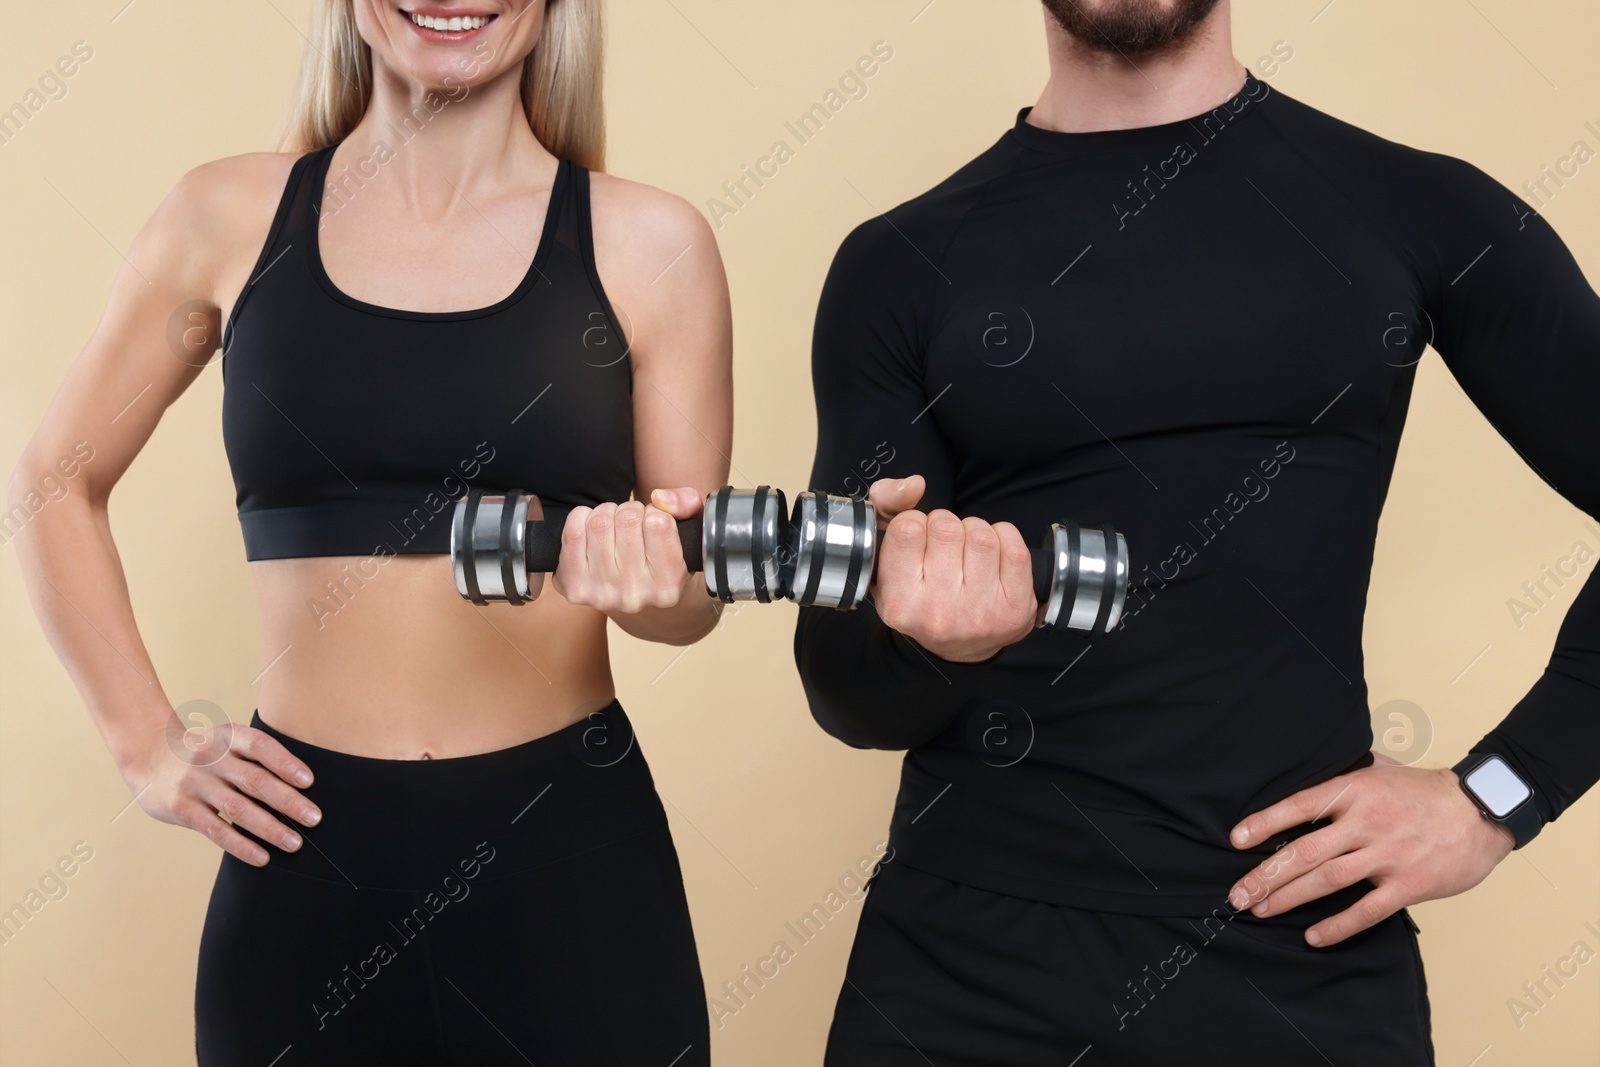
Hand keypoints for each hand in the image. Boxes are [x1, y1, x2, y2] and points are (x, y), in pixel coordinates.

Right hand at [121, 715, 321, 866]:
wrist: (148, 755)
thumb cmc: (203, 752)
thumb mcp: (226, 740)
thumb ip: (254, 757)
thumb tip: (301, 786)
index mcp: (228, 736)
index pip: (260, 746)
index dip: (285, 763)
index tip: (309, 781)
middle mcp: (212, 758)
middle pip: (255, 780)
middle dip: (288, 802)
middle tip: (314, 819)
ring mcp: (195, 784)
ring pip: (238, 809)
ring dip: (270, 828)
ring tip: (294, 843)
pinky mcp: (182, 808)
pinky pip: (216, 830)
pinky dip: (241, 845)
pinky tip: (262, 857)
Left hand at [552, 487, 701, 613]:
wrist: (639, 596)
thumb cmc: (664, 554)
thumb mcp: (690, 528)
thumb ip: (687, 504)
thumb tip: (659, 498)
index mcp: (669, 585)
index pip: (658, 523)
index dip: (655, 512)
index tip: (654, 523)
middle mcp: (636, 595)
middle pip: (627, 519)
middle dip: (630, 511)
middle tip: (632, 523)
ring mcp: (602, 594)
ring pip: (599, 522)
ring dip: (607, 514)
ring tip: (615, 527)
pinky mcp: (575, 588)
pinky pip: (572, 534)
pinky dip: (581, 519)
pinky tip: (591, 529)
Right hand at [867, 475, 1036, 662]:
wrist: (958, 647)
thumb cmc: (920, 593)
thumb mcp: (888, 558)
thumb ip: (886, 508)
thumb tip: (913, 485)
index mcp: (899, 603)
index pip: (908, 529)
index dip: (914, 521)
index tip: (918, 538)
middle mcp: (938, 613)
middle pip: (946, 527)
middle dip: (946, 525)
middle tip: (945, 546)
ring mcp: (979, 613)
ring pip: (981, 534)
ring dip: (975, 531)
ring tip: (968, 551)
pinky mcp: (1014, 610)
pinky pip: (1014, 548)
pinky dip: (1005, 538)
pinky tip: (994, 554)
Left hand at [1227, 754, 1514, 945]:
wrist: (1483, 810)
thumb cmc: (1427, 790)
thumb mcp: (1381, 769)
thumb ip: (1346, 774)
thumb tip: (1309, 769)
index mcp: (1355, 791)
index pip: (1298, 806)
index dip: (1264, 823)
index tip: (1236, 840)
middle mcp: (1366, 822)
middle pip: (1304, 851)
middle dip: (1266, 874)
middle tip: (1238, 893)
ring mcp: (1388, 855)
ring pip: (1327, 880)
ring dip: (1289, 898)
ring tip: (1261, 910)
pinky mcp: (1410, 884)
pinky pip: (1366, 910)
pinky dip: (1337, 925)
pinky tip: (1313, 936)